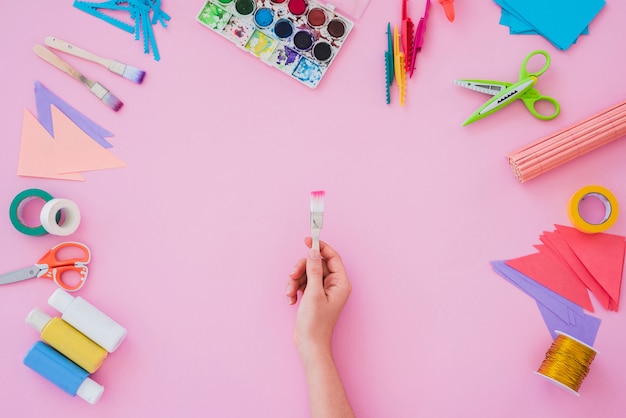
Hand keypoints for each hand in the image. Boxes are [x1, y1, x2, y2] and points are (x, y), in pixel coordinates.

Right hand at [286, 237, 351, 356]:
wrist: (309, 344)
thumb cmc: (315, 323)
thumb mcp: (313, 293)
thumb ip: (313, 270)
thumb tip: (313, 252)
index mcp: (340, 283)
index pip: (332, 257)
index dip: (319, 247)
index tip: (307, 240)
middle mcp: (334, 285)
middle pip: (316, 264)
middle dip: (301, 269)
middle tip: (291, 276)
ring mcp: (323, 290)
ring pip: (307, 273)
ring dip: (295, 281)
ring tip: (290, 293)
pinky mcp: (314, 295)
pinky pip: (303, 283)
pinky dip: (295, 289)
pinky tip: (291, 299)